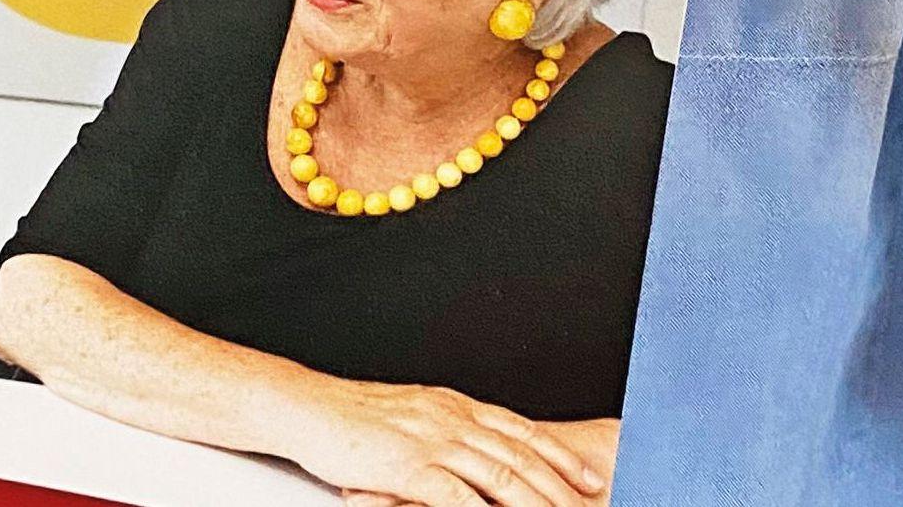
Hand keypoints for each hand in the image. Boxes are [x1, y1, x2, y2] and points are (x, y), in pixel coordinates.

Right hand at [287, 378, 606, 506]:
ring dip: (536, 502)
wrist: (312, 407)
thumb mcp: (412, 417)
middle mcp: (453, 419)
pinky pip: (457, 494)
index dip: (559, 454)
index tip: (587, 474)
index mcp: (455, 406)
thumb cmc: (355, 418)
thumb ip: (447, 431)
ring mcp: (434, 440)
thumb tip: (476, 448)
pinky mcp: (411, 464)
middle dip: (561, 484)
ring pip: (501, 474)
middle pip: (520, 455)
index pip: (521, 430)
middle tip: (590, 503)